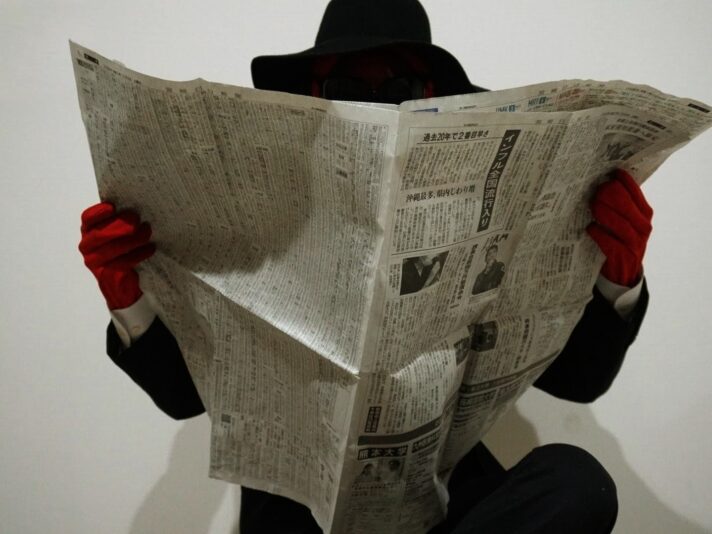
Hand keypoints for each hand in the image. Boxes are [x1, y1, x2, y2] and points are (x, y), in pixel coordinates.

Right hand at [78, 202, 154, 309]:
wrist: (122, 284)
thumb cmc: (122, 253)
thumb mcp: (118, 234)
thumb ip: (119, 221)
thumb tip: (134, 207)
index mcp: (88, 233)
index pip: (87, 219)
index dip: (98, 212)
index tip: (113, 207)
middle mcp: (87, 248)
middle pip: (99, 234)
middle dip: (120, 225)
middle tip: (137, 219)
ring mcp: (95, 263)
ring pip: (112, 249)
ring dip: (133, 239)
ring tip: (147, 232)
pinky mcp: (107, 275)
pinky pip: (123, 263)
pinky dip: (139, 254)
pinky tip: (150, 248)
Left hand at [587, 169, 652, 286]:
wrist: (623, 272)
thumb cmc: (620, 240)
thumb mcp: (624, 221)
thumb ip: (618, 205)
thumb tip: (600, 182)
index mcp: (644, 213)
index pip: (635, 192)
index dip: (622, 181)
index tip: (609, 172)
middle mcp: (643, 226)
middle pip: (627, 205)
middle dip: (610, 195)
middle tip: (596, 190)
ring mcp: (635, 242)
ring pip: (621, 223)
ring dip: (604, 213)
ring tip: (592, 206)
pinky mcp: (624, 256)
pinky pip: (611, 243)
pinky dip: (600, 235)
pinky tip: (590, 228)